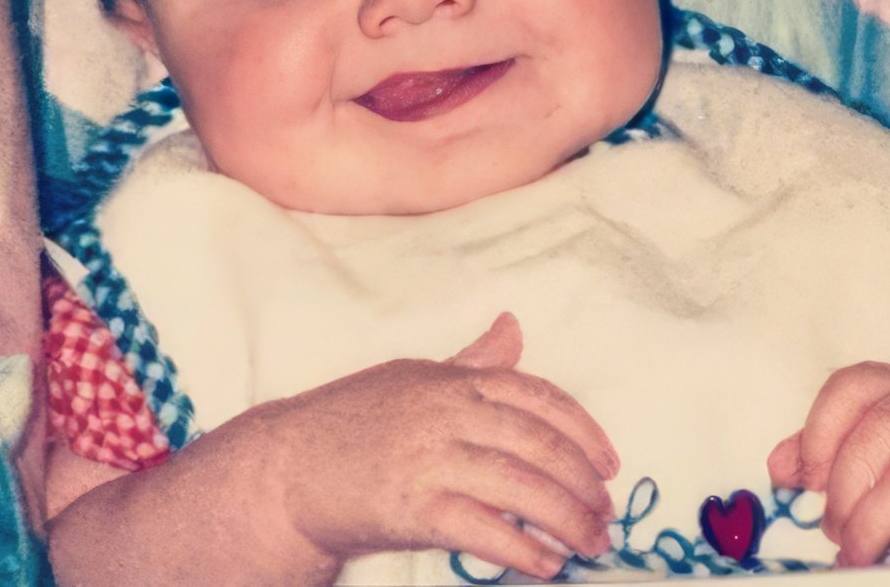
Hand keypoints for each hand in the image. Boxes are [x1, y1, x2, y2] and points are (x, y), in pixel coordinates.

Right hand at [257, 313, 619, 580]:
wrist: (279, 472)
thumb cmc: (347, 424)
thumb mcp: (410, 379)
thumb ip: (469, 363)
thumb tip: (513, 327)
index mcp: (451, 381)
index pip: (538, 398)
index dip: (583, 432)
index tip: (609, 465)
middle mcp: (444, 415)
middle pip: (537, 444)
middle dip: (582, 483)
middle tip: (606, 515)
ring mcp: (427, 461)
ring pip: (518, 486)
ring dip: (566, 520)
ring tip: (590, 545)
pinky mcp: (409, 509)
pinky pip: (481, 529)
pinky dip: (521, 548)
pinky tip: (546, 564)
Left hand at [768, 362, 889, 566]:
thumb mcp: (885, 456)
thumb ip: (833, 454)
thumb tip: (780, 467)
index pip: (853, 384)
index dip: (819, 431)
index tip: (809, 480)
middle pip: (878, 430)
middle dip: (844, 490)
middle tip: (835, 531)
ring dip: (869, 527)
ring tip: (858, 555)